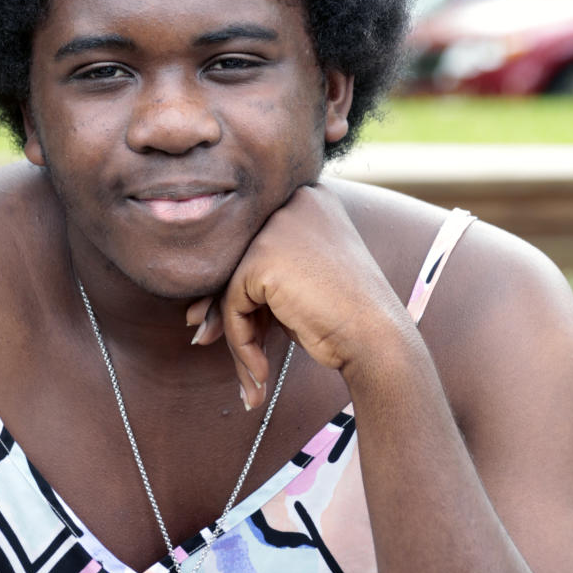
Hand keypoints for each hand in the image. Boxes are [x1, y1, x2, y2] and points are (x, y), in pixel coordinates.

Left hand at [186, 184, 409, 407]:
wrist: (378, 339)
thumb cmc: (346, 317)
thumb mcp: (298, 287)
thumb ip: (257, 283)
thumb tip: (194, 313)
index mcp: (309, 198)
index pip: (256, 239)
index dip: (236, 284)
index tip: (214, 321)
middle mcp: (293, 202)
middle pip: (238, 256)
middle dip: (220, 305)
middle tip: (204, 338)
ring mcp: (277, 226)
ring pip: (231, 283)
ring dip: (233, 332)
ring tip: (250, 374)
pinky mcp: (263, 258)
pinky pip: (232, 305)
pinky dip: (241, 342)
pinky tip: (261, 373)